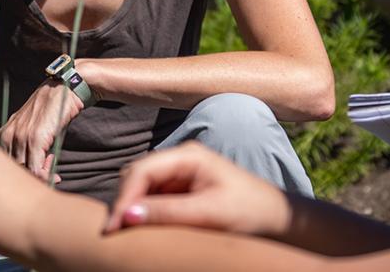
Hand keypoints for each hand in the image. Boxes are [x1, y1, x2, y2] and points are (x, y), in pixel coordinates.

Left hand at [0, 80, 82, 180]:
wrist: (63, 89)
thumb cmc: (51, 112)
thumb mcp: (33, 130)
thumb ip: (27, 150)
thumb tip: (34, 174)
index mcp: (4, 135)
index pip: (6, 165)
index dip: (22, 176)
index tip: (37, 178)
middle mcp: (7, 136)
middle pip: (14, 170)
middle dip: (32, 179)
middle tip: (49, 179)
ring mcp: (20, 137)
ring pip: (25, 172)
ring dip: (41, 178)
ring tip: (54, 175)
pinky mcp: (34, 139)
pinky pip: (36, 168)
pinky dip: (46, 175)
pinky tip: (55, 172)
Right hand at [105, 142, 289, 237]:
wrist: (277, 219)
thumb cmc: (250, 211)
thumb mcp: (208, 213)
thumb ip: (167, 213)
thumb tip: (127, 216)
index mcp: (188, 155)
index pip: (142, 170)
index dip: (123, 198)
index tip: (112, 227)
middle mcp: (179, 160)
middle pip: (136, 176)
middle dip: (122, 202)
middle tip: (112, 234)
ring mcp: (179, 175)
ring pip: (140, 188)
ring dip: (130, 208)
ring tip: (122, 234)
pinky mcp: (180, 191)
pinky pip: (151, 199)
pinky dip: (141, 213)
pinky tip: (138, 230)